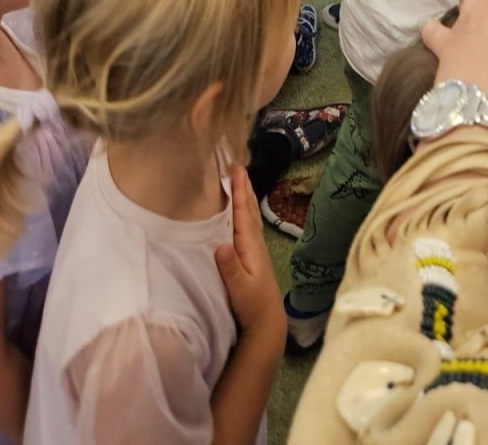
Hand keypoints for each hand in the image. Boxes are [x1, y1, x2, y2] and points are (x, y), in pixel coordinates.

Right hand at [215, 166, 285, 332]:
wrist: (268, 322)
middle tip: (237, 166)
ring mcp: (256, 249)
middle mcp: (255, 243)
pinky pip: (249, 226)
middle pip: (249, 209)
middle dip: (243, 188)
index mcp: (250, 246)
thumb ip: (230, 268)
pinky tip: (244, 212)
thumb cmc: (252, 305)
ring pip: (250, 216)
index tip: (236, 170)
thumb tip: (219, 244)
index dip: (239, 192)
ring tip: (241, 181)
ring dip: (246, 198)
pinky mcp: (254, 257)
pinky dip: (246, 212)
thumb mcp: (239, 289)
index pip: (243, 213)